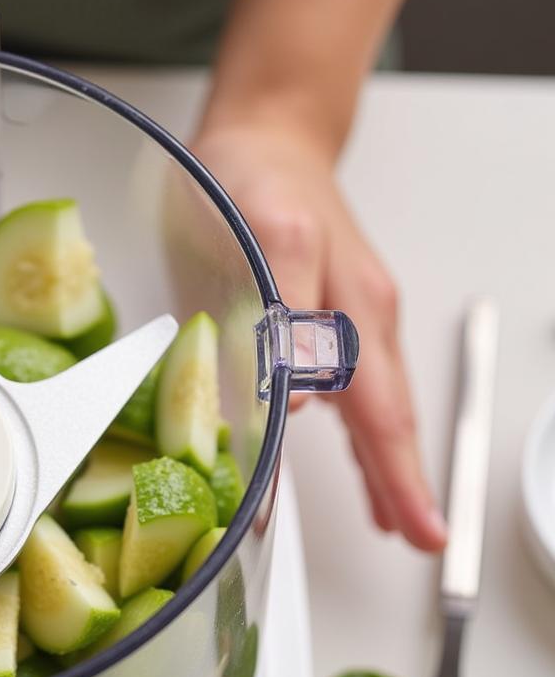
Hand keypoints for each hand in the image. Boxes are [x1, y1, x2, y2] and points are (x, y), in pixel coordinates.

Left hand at [190, 122, 446, 551]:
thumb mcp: (264, 235)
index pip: (377, 415)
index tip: (414, 528)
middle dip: (406, 484)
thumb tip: (302, 397)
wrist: (263, 139)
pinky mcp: (335, 313)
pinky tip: (364, 448)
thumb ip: (287, 313)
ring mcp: (353, 317)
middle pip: (390, 419)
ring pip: (378, 406)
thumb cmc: (254, 182)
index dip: (395, 476)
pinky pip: (358, 383)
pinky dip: (366, 427)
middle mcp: (363, 321)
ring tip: (398, 513)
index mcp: (352, 311)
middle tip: (423, 537)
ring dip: (388, 463)